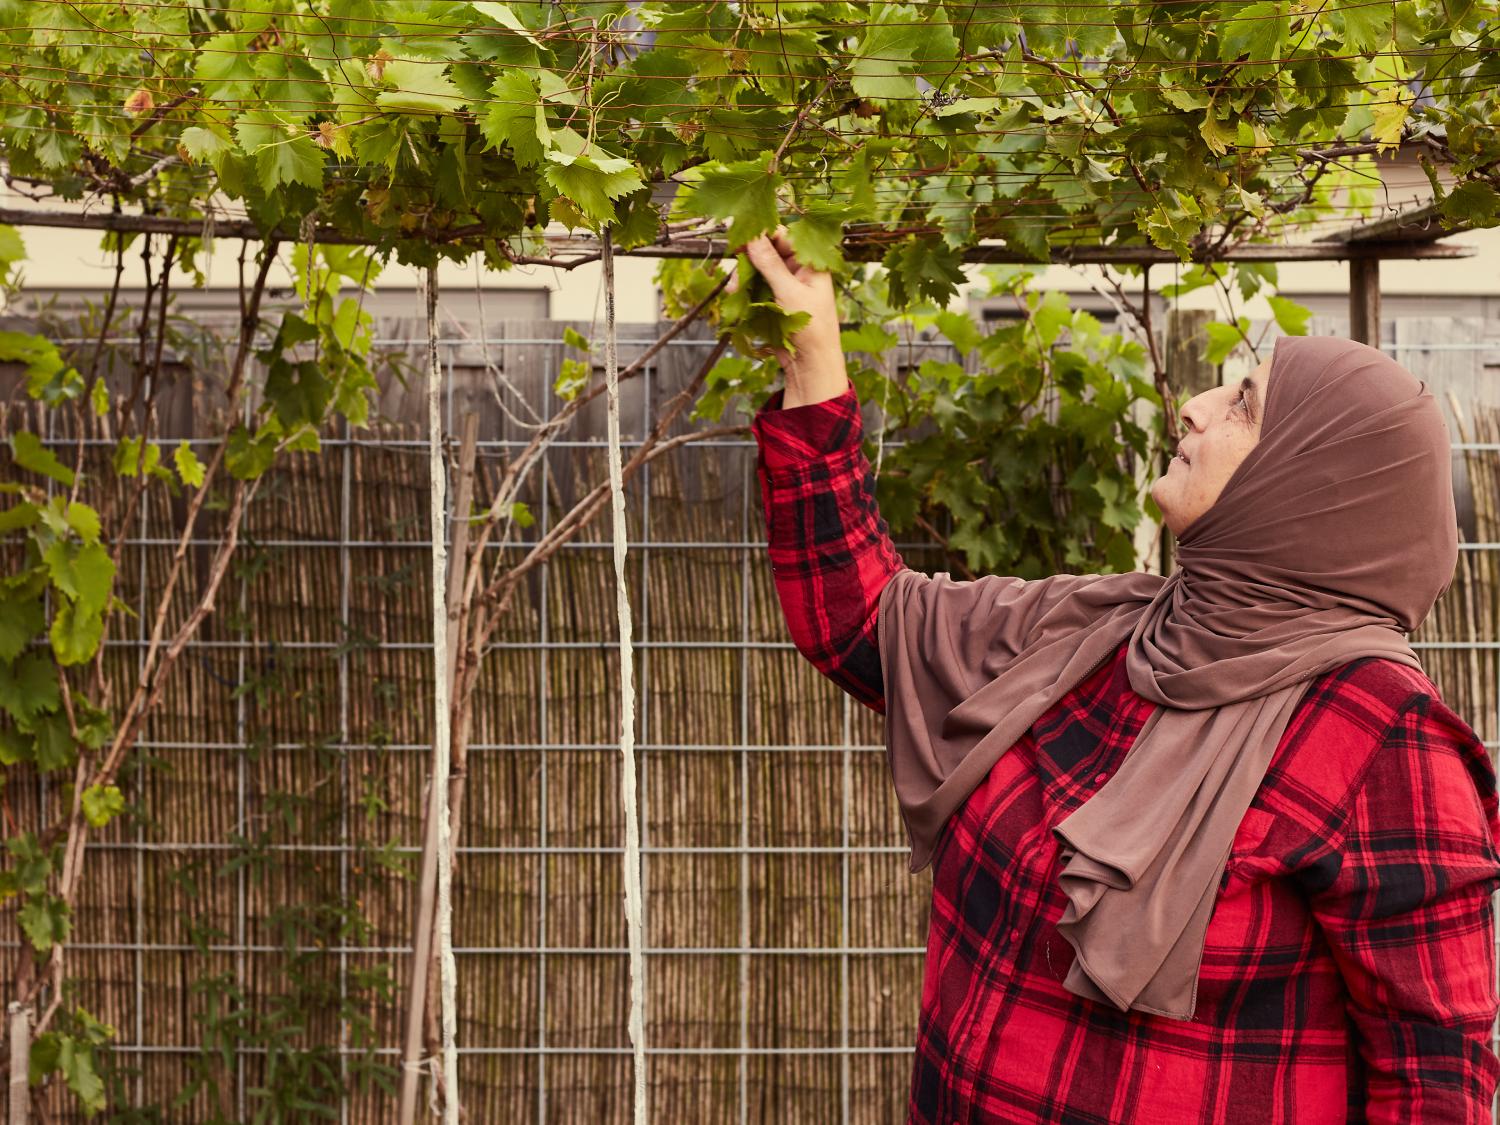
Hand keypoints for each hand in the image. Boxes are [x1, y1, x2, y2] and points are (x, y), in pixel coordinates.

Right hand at [729, 224, 842, 373]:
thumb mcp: (790, 292)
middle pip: (767, 251)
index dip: (761, 233)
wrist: (811, 364)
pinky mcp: (774, 300)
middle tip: (734, 264)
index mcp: (810, 262)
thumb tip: (753, 236)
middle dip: (749, 257)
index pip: (783, 236)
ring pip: (758, 269)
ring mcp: (785, 285)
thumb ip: (770, 264)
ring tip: (734, 288)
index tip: (739, 234)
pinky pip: (755, 287)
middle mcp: (797, 270)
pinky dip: (744, 289)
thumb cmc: (812, 328)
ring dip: (743, 275)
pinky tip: (734, 294)